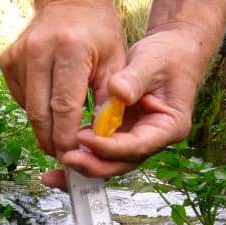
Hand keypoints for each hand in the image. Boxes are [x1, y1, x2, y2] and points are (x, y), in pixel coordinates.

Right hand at [0, 0, 125, 166]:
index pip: (64, 107)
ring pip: (28, 109)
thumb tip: (99, 139)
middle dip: (51, 141)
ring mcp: (18, 55)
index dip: (66, 137)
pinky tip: (50, 105)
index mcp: (69, 49)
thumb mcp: (115, 62)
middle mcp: (39, 50)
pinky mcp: (7, 60)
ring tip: (60, 134)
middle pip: (40, 113)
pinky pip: (21, 98)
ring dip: (43, 128)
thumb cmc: (98, 32)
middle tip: (64, 155)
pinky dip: (35, 110)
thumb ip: (110, 101)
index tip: (72, 156)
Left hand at [47, 26, 210, 188]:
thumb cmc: (167, 56)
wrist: (173, 52)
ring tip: (52, 172)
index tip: (84, 138)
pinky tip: (56, 150)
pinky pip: (100, 149)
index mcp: (169, 127)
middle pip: (121, 163)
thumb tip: (116, 90)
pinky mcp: (121, 134)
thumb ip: (135, 78)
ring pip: (108, 162)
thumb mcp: (152, 62)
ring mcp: (136, 139)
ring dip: (82, 166)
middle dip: (93, 165)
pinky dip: (80, 152)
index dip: (109, 147)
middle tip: (65, 159)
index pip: (137, 146)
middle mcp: (152, 139)